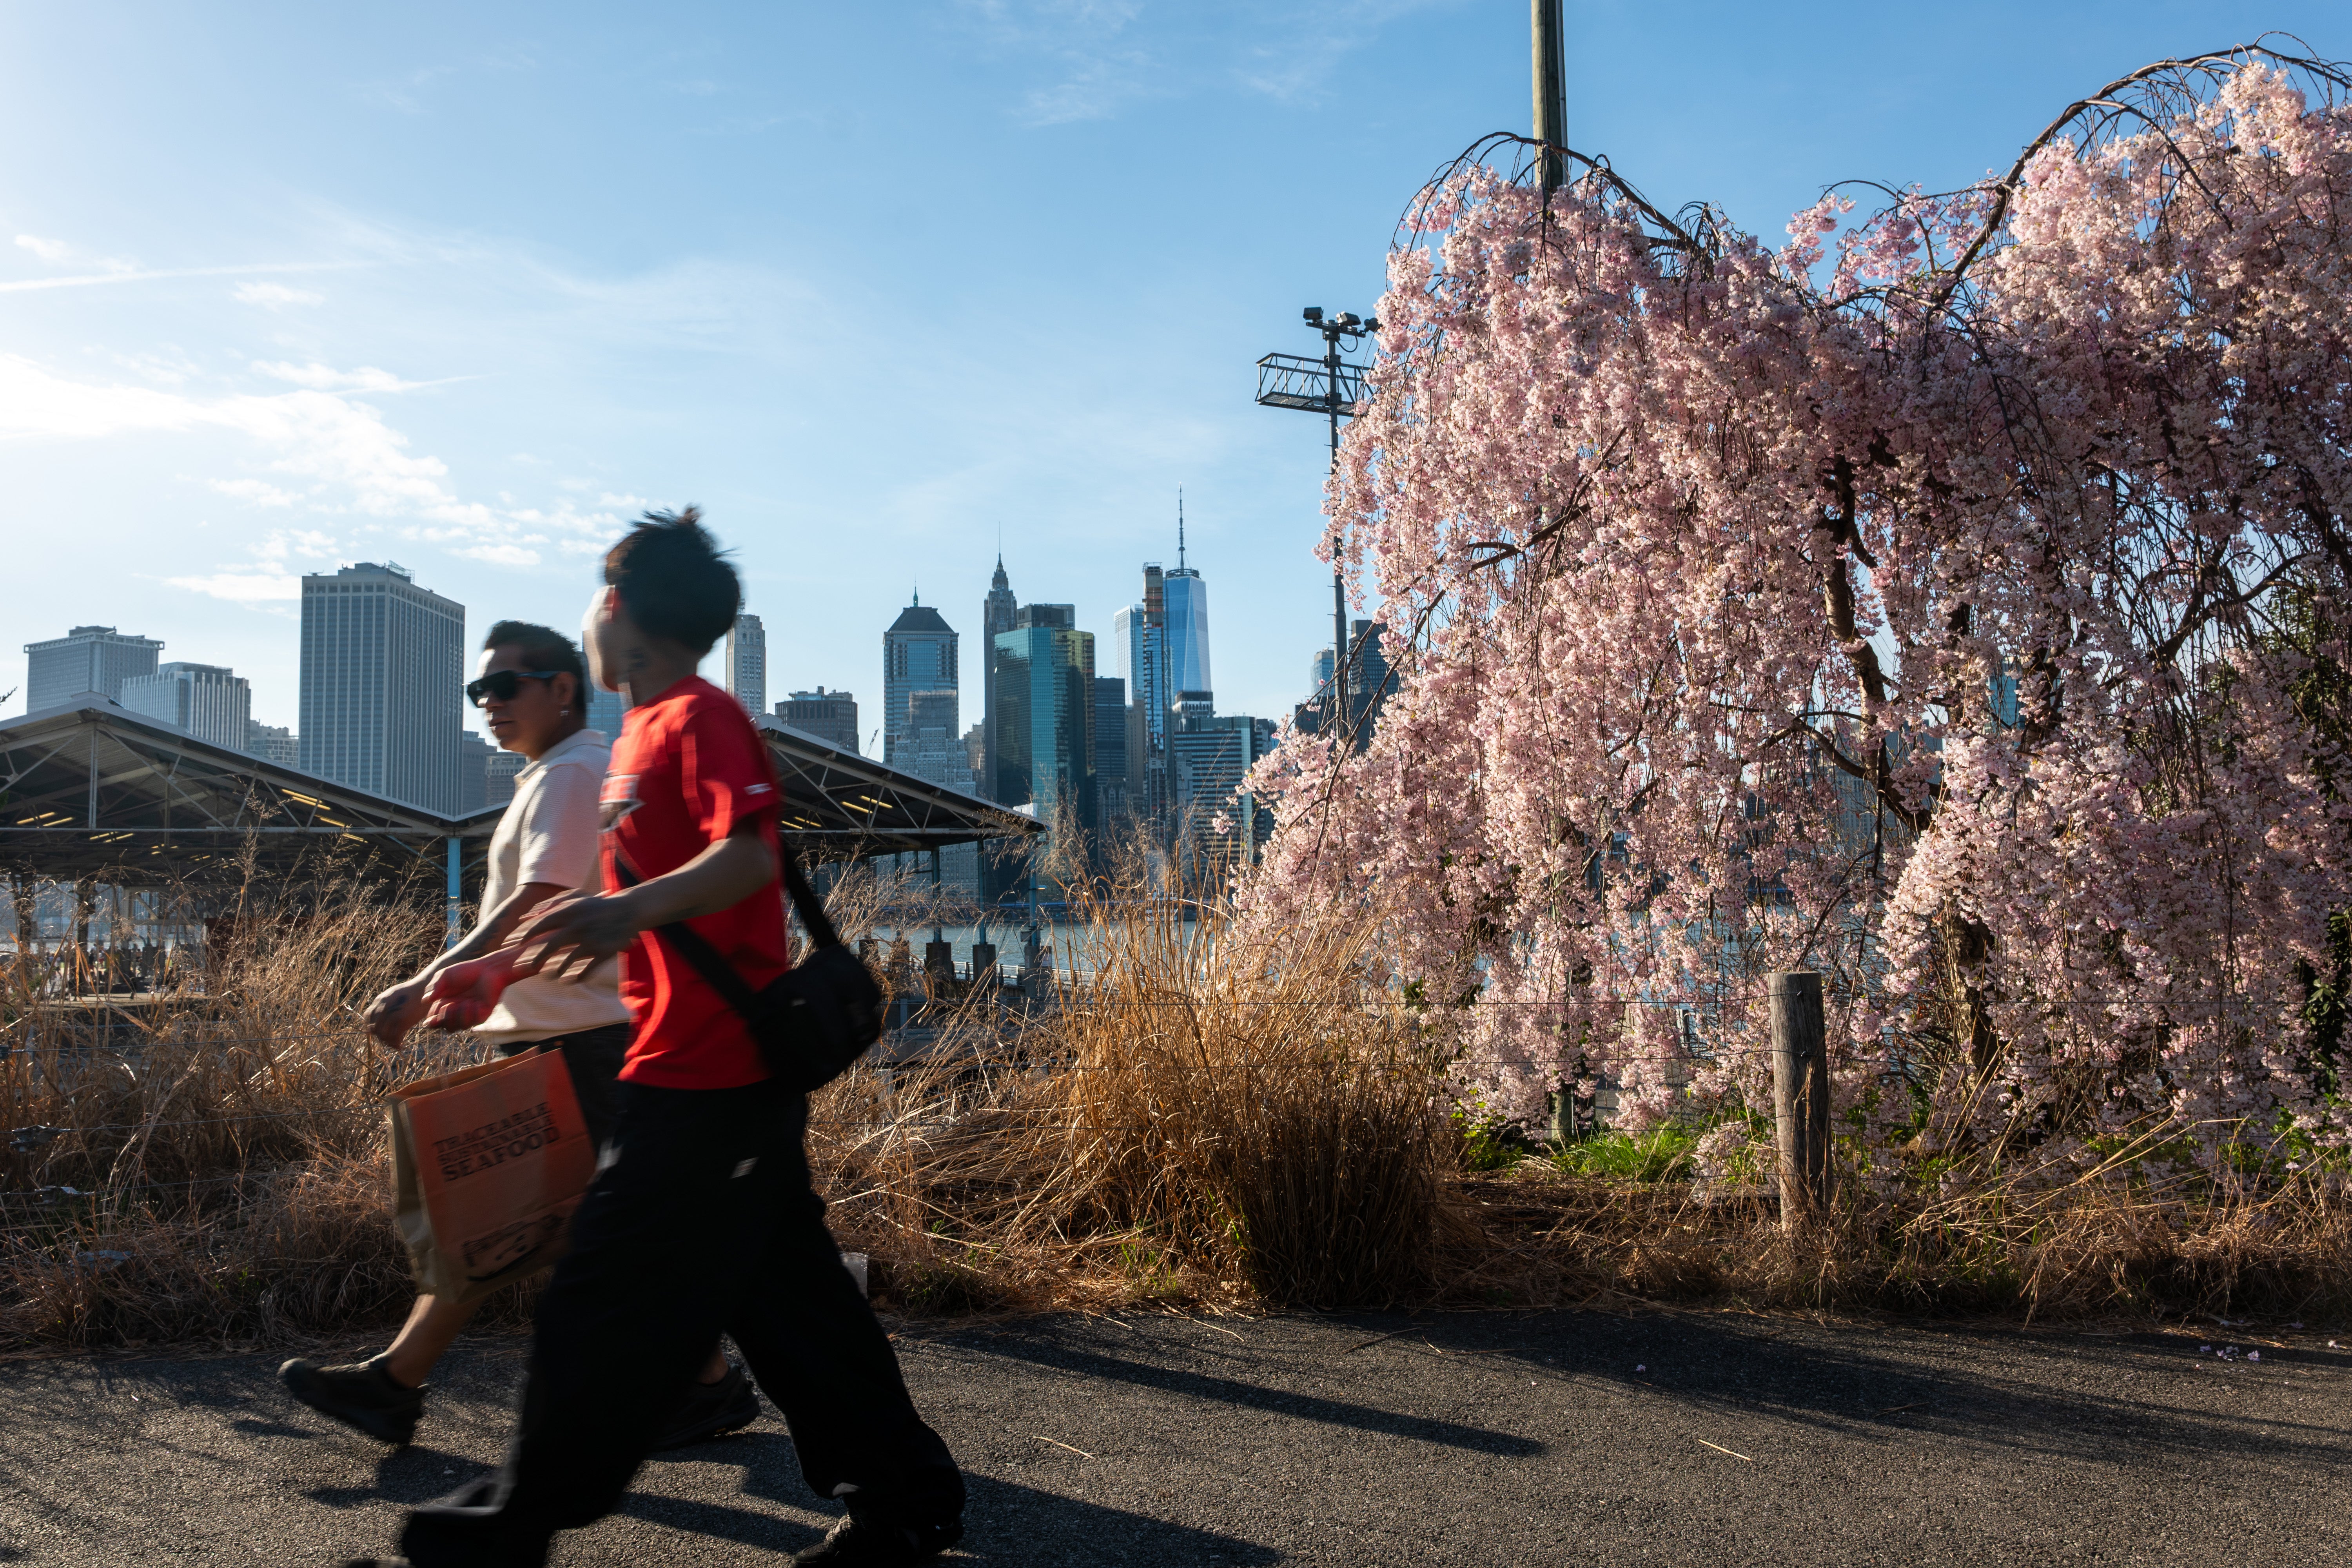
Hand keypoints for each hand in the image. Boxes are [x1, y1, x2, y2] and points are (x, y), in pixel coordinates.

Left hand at [364, 978, 432, 1048]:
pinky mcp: (401, 1020)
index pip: (368, 1018)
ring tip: (396, 1044)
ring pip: (383, 1035)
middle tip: (390, 1041)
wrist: (428, 987)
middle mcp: (382, 1007)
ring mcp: (391, 1013)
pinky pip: (393, 1037)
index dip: (373, 1027)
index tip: (380, 1033)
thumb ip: (387, 1004)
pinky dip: (396, 1044)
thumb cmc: (415, 992)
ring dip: (388, 1042)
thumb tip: (383, 1015)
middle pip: (374, 1028)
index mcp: (380, 1000)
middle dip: (381, 1037)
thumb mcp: (396, 994)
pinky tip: (401, 1045)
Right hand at [423, 951, 516, 1031]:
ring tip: (465, 1002)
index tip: (431, 1019)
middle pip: (447, 1027)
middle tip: (448, 1005)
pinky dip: (473, 1013)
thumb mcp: (445, 975)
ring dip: (459, 1015)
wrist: (488, 969)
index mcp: (445, 1004)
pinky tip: (476, 1002)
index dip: (432, 1023)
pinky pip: (475, 1022)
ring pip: (460, 1027)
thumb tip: (425, 1000)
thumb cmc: (467, 971)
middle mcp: (457, 1012)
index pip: (435, 1021)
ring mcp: (471, 1014)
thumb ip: (434, 986)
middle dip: (444, 1019)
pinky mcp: (483, 1014)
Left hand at [513, 891, 641, 982]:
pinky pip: (587, 970)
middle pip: (550, 945)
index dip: (523, 936)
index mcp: (570, 911)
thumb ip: (548, 905)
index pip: (540, 925)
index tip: (512, 945)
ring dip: (553, 971)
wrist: (629, 910)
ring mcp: (592, 940)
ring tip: (545, 976)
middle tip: (520, 967)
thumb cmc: (596, 905)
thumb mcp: (574, 898)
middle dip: (533, 958)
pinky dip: (576, 977)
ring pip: (567, 960)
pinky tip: (567, 980)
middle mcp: (579, 925)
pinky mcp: (604, 952)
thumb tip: (523, 917)